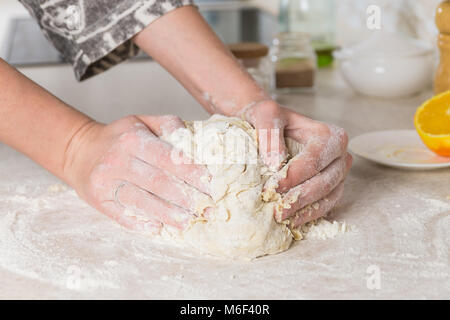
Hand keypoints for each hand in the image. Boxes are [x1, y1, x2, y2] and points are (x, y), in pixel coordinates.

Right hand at [63, 115, 211, 233]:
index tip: (210, 184)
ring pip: (142, 202)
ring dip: (168, 214)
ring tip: (188, 222)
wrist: (80, 150)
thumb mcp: (142, 121)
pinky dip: (140, 224)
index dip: (191, 173)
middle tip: (207, 208)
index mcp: (133, 139)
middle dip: (186, 197)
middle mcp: (118, 160)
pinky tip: (158, 228)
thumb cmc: (119, 138)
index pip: (168, 158)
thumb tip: (193, 138)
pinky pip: (121, 215)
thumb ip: (168, 125)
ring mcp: (106, 182)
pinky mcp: (98, 200)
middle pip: (158, 183)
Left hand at [241, 101, 351, 227]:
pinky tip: (290, 222)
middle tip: (276, 211)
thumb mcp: (265, 114)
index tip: (271, 188)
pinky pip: (326, 206)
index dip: (294, 175)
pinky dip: (309, 215)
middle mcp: (340, 155)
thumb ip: (270, 133)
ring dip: (305, 210)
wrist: (267, 125)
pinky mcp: (331, 188)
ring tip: (281, 219)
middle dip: (300, 198)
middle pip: (325, 181)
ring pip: (329, 196)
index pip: (315, 159)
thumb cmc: (269, 118)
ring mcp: (338, 174)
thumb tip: (276, 163)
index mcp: (329, 135)